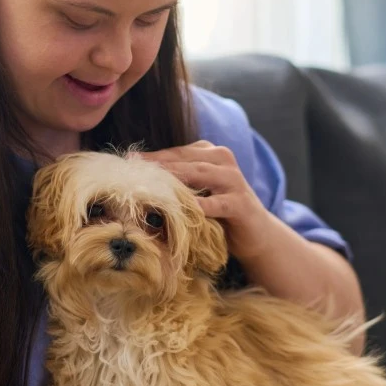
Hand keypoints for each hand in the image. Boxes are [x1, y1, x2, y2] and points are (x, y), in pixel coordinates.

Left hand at [138, 141, 271, 261]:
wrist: (256, 234)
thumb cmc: (218, 210)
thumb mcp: (198, 191)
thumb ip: (177, 180)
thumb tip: (137, 174)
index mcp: (210, 153)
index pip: (177, 152)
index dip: (153, 157)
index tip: (128, 160)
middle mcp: (223, 160)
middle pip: (185, 160)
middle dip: (158, 165)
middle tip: (134, 169)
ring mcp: (233, 180)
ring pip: (200, 174)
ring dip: (176, 179)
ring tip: (152, 183)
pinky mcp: (241, 203)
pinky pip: (219, 203)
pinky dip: (202, 206)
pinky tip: (186, 209)